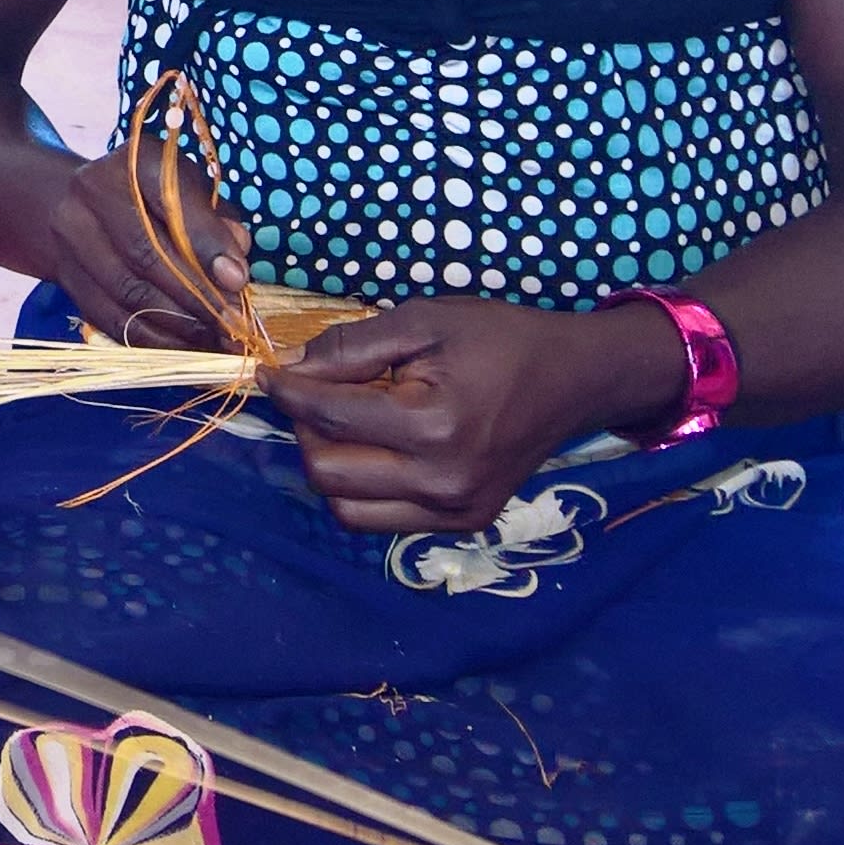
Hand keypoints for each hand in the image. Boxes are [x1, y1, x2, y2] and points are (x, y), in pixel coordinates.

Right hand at [42, 136, 250, 350]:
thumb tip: (235, 266)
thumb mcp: (190, 190)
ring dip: (179, 326)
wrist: (72, 203)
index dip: (206, 242)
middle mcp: (92, 193)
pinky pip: (112, 321)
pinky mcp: (66, 280)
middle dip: (198, 297)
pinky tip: (187, 349)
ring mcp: (71, 238)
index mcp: (134, 163)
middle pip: (145, 255)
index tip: (238, 279)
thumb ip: (216, 222)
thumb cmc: (150, 197)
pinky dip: (154, 342)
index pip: (170, 200)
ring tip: (218, 343)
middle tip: (235, 325)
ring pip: (128, 294)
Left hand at [265, 297, 685, 534]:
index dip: (287, 391)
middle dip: (305, 431)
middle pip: (326, 474)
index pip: (328, 416)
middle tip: (315, 395)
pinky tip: (375, 449)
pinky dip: (363, 489)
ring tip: (343, 425)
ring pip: (347, 509)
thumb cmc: (501, 340)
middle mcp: (442, 481)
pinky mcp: (464, 523)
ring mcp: (454, 510)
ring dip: (329, 466)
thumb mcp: (424, 320)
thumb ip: (350, 347)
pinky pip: (382, 520)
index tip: (269, 373)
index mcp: (433, 425)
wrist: (575, 379)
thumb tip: (290, 368)